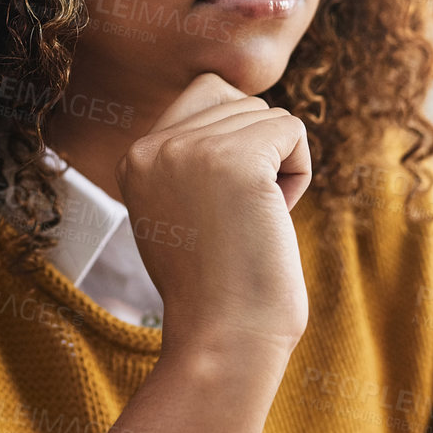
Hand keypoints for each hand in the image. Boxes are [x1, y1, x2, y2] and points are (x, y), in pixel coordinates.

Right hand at [114, 72, 310, 358]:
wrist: (223, 338)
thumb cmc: (216, 287)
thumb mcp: (180, 209)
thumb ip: (192, 158)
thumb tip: (243, 107)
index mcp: (134, 157)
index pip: (206, 94)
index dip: (236, 141)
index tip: (224, 205)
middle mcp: (152, 145)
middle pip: (240, 103)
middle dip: (258, 156)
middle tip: (240, 218)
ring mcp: (190, 149)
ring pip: (269, 116)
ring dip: (279, 167)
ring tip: (253, 221)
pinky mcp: (235, 160)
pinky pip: (293, 130)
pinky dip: (299, 172)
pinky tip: (273, 216)